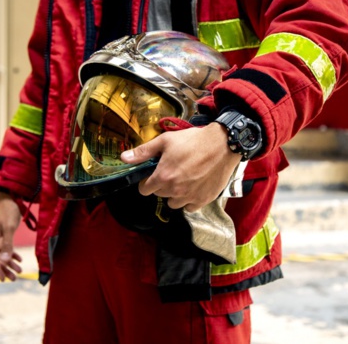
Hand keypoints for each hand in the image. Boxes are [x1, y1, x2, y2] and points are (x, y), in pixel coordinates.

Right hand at [0, 193, 22, 280]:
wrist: (11, 195)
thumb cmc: (8, 209)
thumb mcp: (9, 227)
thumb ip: (7, 244)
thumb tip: (4, 260)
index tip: (2, 279)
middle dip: (5, 269)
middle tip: (14, 279)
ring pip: (2, 254)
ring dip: (10, 263)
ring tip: (19, 272)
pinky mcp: (4, 233)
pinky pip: (6, 247)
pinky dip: (12, 254)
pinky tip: (19, 259)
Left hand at [120, 122, 240, 211]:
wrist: (222, 144)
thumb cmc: (193, 141)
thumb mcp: (165, 141)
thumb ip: (143, 152)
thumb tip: (124, 158)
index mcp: (163, 177)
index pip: (144, 189)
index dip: (147, 181)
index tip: (154, 173)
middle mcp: (175, 190)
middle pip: (159, 194)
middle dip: (162, 184)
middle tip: (172, 170)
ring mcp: (190, 197)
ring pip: (174, 203)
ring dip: (175, 193)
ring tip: (183, 178)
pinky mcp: (203, 200)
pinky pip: (189, 207)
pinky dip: (189, 199)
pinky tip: (193, 186)